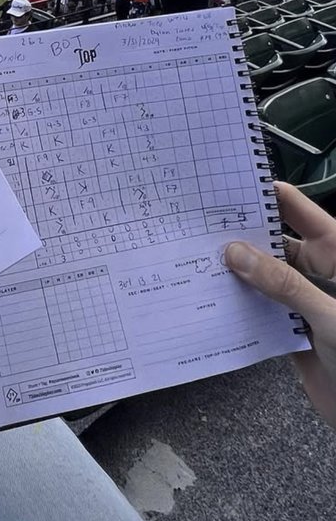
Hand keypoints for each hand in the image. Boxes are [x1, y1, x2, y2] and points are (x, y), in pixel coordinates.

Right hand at [225, 182, 335, 427]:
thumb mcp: (329, 315)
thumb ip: (284, 283)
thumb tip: (237, 253)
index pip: (302, 213)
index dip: (271, 196)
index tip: (232, 186)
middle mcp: (322, 275)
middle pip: (278, 244)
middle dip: (244, 235)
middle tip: (203, 224)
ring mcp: (307, 304)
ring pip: (266, 278)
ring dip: (239, 272)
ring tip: (198, 257)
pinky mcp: (293, 333)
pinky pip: (261, 312)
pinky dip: (240, 306)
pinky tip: (212, 298)